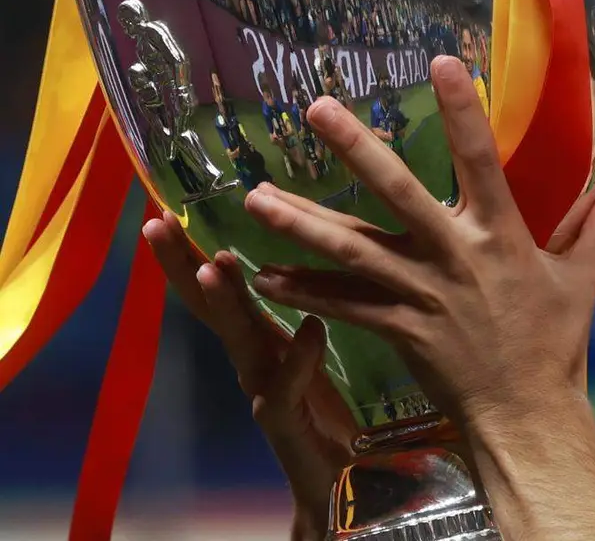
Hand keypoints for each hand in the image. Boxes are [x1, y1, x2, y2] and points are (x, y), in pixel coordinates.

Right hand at [142, 213, 355, 540]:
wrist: (338, 481)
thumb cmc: (324, 413)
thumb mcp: (305, 354)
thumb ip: (287, 315)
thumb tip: (258, 264)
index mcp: (258, 342)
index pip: (217, 291)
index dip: (190, 254)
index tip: (165, 213)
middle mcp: (252, 363)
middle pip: (211, 308)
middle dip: (182, 266)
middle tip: (155, 225)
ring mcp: (264, 392)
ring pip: (238, 344)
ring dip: (224, 307)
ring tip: (209, 270)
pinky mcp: (288, 424)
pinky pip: (288, 389)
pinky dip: (299, 359)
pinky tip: (311, 329)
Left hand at [243, 55, 594, 431]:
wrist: (526, 416)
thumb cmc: (555, 347)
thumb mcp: (581, 283)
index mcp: (501, 236)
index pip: (482, 159)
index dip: (461, 110)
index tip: (440, 61)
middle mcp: (455, 256)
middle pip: (398, 193)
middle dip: (356, 148)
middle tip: (316, 109)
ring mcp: (421, 293)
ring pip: (354, 250)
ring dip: (302, 223)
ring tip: (255, 198)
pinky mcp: (400, 330)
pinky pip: (343, 308)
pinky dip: (304, 292)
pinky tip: (263, 276)